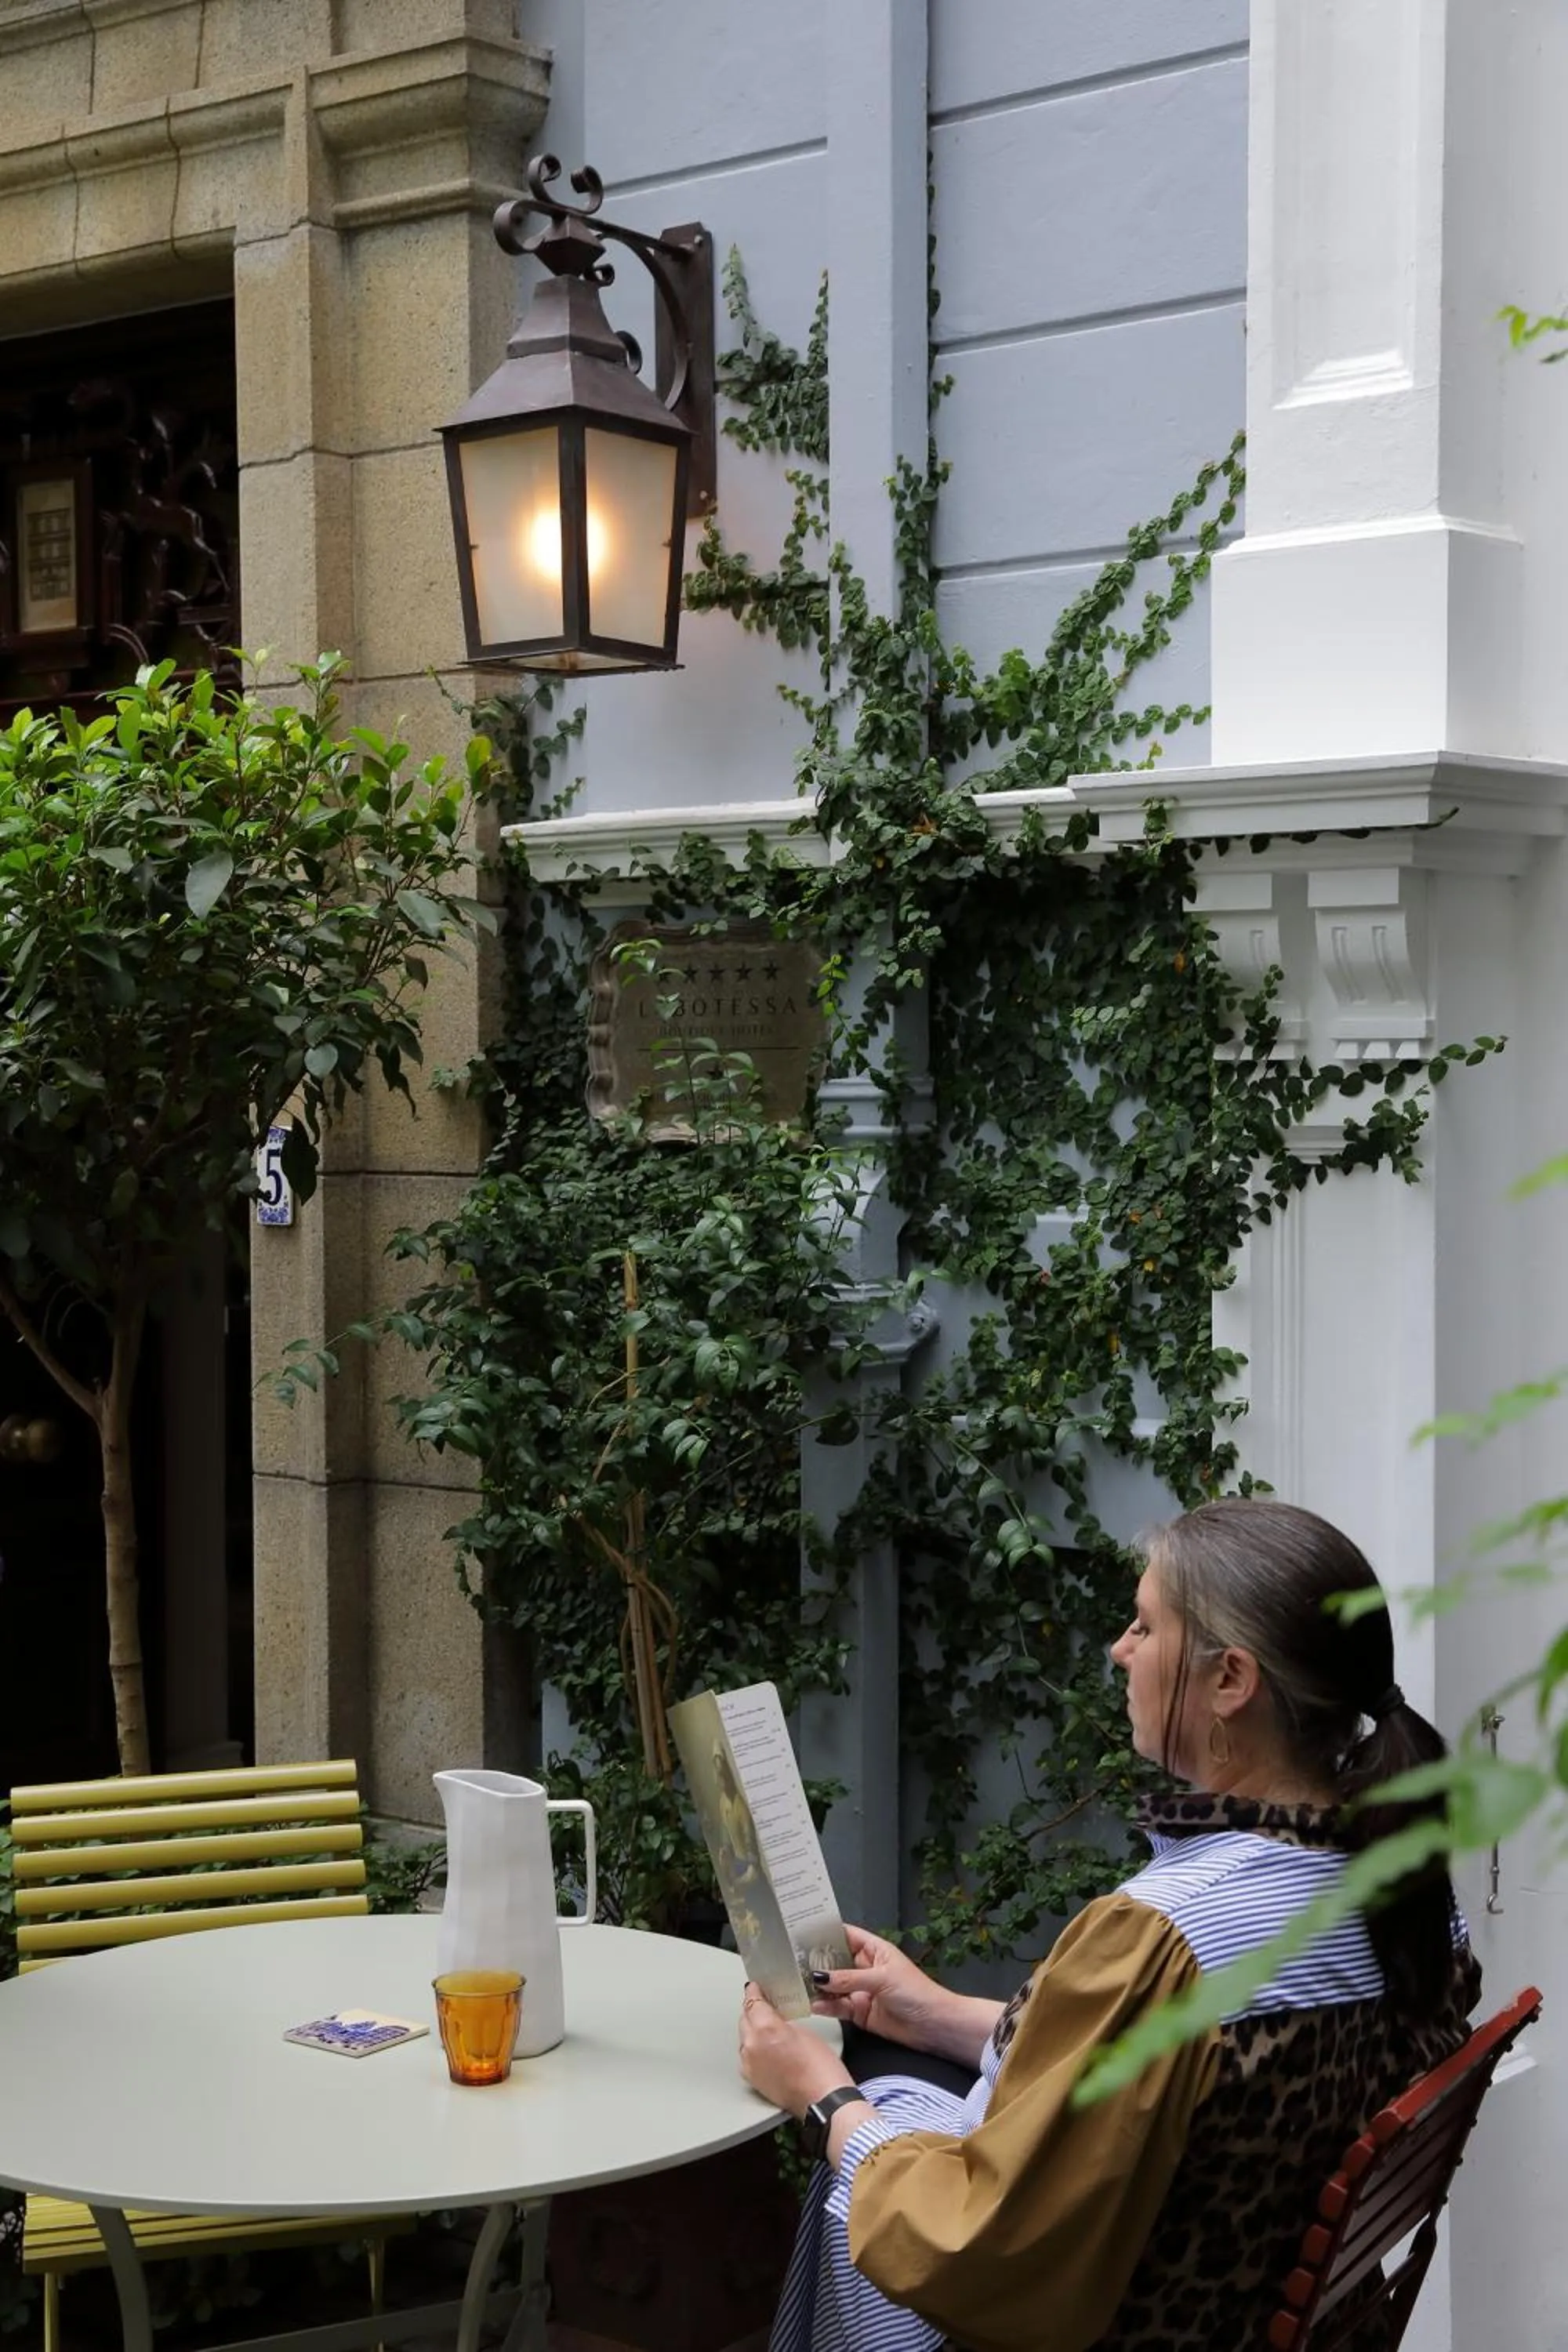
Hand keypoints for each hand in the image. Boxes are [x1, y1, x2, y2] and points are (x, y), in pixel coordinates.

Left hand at [737, 1983, 854, 2117]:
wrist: (822, 2101)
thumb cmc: (820, 2068)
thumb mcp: (803, 2032)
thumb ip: (782, 2022)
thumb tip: (774, 2019)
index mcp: (765, 2027)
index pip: (752, 2001)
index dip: (755, 1992)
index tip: (756, 1987)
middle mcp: (751, 2045)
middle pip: (745, 2018)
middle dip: (753, 2011)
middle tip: (765, 2007)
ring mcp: (749, 2063)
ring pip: (744, 2038)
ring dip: (753, 2031)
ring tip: (769, 2031)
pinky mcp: (751, 2079)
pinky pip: (747, 2056)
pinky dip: (754, 2049)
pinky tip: (768, 2050)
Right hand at [808, 1924, 948, 2050]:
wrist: (933, 2025)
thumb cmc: (915, 1992)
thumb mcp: (881, 1978)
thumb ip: (849, 1978)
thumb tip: (818, 1976)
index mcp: (873, 1950)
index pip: (845, 1935)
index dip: (825, 1933)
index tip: (800, 1932)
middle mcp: (864, 1968)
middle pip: (834, 1961)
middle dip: (815, 1962)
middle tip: (789, 1962)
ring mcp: (861, 1991)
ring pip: (833, 1986)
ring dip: (817, 1987)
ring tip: (796, 1985)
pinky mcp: (859, 2012)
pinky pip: (838, 2007)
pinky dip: (825, 2006)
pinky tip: (813, 2005)